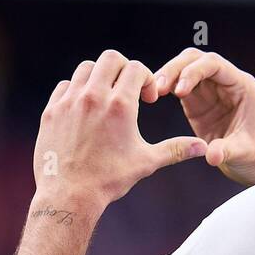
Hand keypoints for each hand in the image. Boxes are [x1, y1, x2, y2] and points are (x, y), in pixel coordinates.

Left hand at [33, 50, 205, 210]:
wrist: (69, 195)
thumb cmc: (109, 179)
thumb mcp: (146, 162)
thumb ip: (175, 149)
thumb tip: (202, 148)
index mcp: (120, 105)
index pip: (136, 68)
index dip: (147, 79)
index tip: (147, 99)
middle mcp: (94, 97)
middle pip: (111, 58)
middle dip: (124, 69)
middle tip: (128, 89)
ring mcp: (69, 101)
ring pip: (86, 68)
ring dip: (100, 76)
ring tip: (106, 97)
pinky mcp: (52, 111)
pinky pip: (65, 86)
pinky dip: (77, 90)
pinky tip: (85, 109)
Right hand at [153, 48, 254, 186]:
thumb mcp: (244, 152)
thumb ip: (227, 150)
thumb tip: (211, 155)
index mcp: (241, 85)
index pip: (215, 65)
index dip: (194, 72)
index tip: (179, 91)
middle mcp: (226, 82)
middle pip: (196, 59)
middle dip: (176, 68)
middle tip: (159, 87)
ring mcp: (211, 90)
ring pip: (185, 67)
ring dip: (168, 75)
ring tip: (153, 91)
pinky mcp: (197, 100)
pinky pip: (178, 83)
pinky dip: (165, 85)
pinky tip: (153, 95)